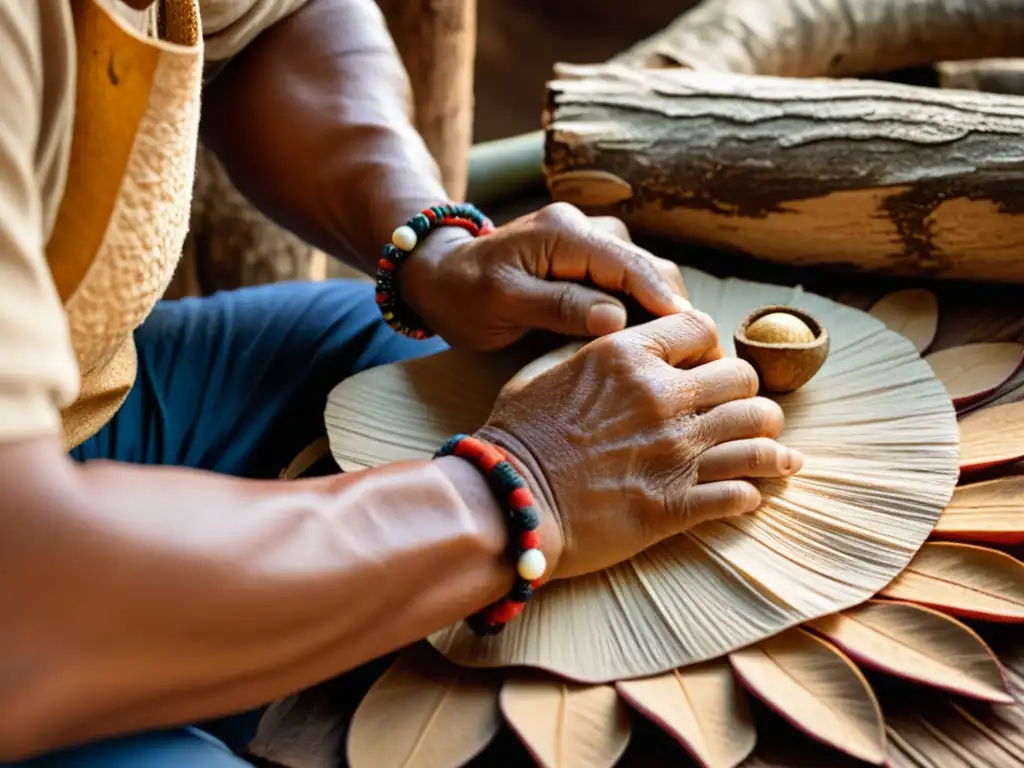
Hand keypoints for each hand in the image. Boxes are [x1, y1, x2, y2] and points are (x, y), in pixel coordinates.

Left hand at [400, 203, 689, 350]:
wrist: (439, 277)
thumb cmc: (463, 294)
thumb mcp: (502, 305)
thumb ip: (559, 307)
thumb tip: (616, 321)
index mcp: (562, 232)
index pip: (628, 265)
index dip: (663, 299)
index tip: (693, 333)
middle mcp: (582, 227)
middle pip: (646, 266)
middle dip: (671, 307)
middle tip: (693, 353)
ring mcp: (587, 239)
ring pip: (643, 272)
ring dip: (659, 309)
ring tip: (675, 352)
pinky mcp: (588, 257)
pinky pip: (627, 279)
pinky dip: (642, 307)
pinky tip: (648, 340)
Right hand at [477, 311, 803, 580]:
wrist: (505, 504)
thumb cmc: (516, 436)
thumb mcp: (545, 371)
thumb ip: (590, 350)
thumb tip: (620, 341)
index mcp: (627, 357)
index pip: (701, 328)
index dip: (710, 347)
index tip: (705, 367)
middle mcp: (661, 398)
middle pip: (744, 380)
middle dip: (746, 395)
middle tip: (738, 413)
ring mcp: (674, 453)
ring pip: (759, 435)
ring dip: (768, 443)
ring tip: (774, 454)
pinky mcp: (674, 507)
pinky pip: (742, 493)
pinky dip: (752, 492)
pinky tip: (751, 493)